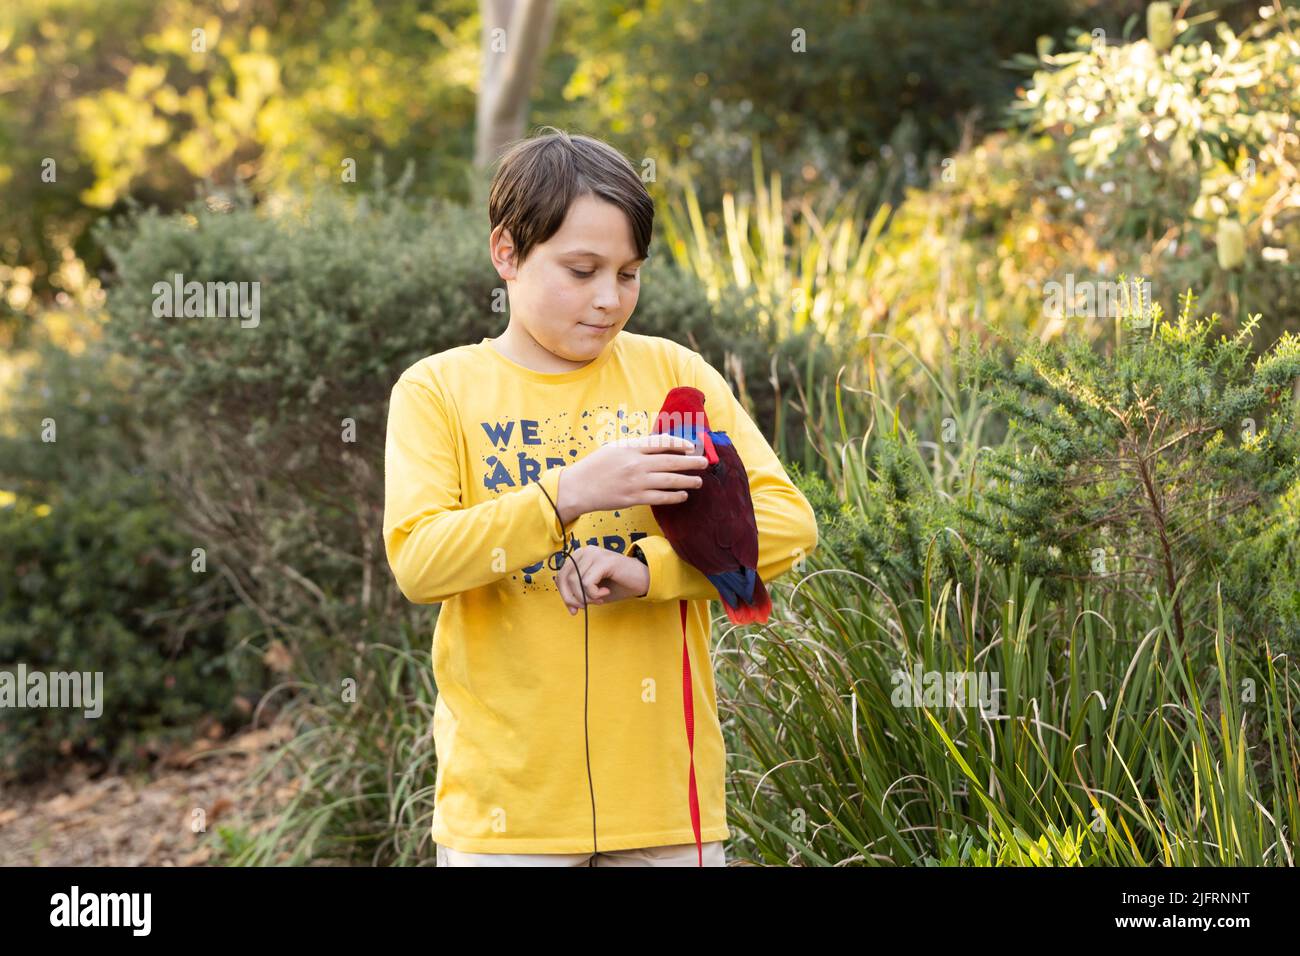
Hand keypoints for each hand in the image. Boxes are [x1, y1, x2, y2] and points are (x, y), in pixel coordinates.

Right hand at [556, 434, 707, 523]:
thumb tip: (662, 445)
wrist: (578, 487)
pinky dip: (674, 496)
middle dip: (691, 462)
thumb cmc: (596, 465)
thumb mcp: (615, 447)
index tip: (691, 447)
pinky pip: (660, 497)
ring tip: (699, 481)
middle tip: (705, 463)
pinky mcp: (634, 498)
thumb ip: (637, 445)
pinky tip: (683, 495)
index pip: (662, 443)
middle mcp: (636, 463)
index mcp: (631, 447)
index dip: (680, 444)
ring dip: (687, 480)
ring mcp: (636, 482)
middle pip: (671, 461)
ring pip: (669, 480)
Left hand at [556, 546, 650, 613]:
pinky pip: (587, 583)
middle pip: (565, 578)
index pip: (560, 576)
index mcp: (580, 556)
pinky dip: (594, 593)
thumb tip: (569, 604)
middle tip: (586, 606)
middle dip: (572, 598)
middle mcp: (585, 551)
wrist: (642, 579)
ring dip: (586, 597)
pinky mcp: (603, 561)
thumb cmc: (618, 585)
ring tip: (600, 598)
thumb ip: (578, 594)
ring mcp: (594, 554)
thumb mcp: (593, 591)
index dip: (565, 595)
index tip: (575, 609)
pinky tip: (606, 592)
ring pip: (575, 582)